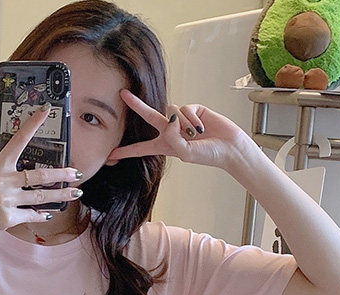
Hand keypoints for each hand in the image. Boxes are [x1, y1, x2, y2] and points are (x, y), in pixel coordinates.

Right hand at [0, 105, 81, 238]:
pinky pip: (32, 214)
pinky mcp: (8, 218)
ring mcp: (7, 200)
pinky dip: (42, 214)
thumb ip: (8, 171)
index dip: (33, 124)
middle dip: (62, 174)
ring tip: (75, 193)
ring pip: (41, 196)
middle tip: (76, 173)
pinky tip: (49, 213)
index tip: (46, 111)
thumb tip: (32, 170)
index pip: (19, 140)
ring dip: (61, 195)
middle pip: (40, 175)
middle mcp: (4, 181)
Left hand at [108, 90, 251, 170]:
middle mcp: (170, 131)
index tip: (111, 155)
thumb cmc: (208, 155)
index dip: (126, 152)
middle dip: (136, 105)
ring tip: (196, 134)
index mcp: (164, 146)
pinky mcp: (193, 109)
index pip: (141, 149)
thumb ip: (173, 138)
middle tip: (122, 94)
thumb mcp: (186, 153)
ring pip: (172, 111)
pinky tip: (202, 127)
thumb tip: (169, 118)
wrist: (228, 147)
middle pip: (149, 117)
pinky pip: (186, 108)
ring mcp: (181, 119)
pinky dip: (193, 118)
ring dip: (184, 123)